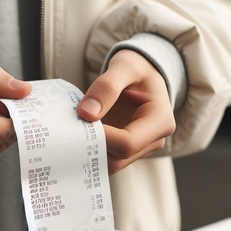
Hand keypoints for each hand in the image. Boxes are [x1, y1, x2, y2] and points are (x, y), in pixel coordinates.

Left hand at [77, 49, 175, 173]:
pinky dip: (89, 151)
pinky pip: (104, 158)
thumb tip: (86, 113)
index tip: (81, 121)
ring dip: (88, 152)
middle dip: (92, 147)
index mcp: (160, 122)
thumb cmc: (137, 69)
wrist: (142, 75)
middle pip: (117, 159)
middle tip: (70, 129)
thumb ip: (106, 87)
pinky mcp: (123, 152)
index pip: (128, 144)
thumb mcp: (125, 67)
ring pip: (109, 164)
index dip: (101, 137)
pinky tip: (76, 136)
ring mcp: (138, 150)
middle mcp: (152, 142)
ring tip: (72, 131)